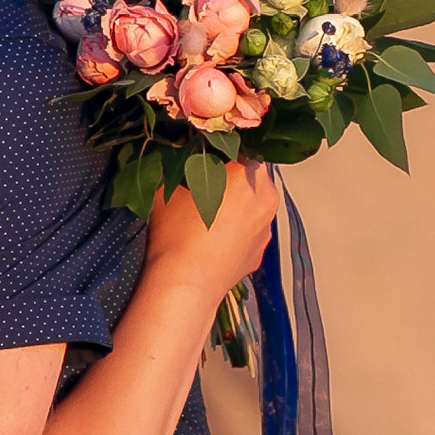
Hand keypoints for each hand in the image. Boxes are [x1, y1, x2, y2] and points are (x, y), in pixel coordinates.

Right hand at [140, 160, 280, 304]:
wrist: (184, 286)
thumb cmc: (176, 235)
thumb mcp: (168, 186)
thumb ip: (180, 163)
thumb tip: (182, 152)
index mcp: (247, 172)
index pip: (238, 147)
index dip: (219, 153)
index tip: (203, 160)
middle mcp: (265, 197)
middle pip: (250, 177)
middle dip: (231, 180)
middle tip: (203, 189)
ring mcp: (266, 228)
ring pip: (253, 206)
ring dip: (236, 206)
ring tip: (207, 218)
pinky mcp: (259, 253)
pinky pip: (250, 232)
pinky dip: (236, 232)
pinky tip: (213, 240)